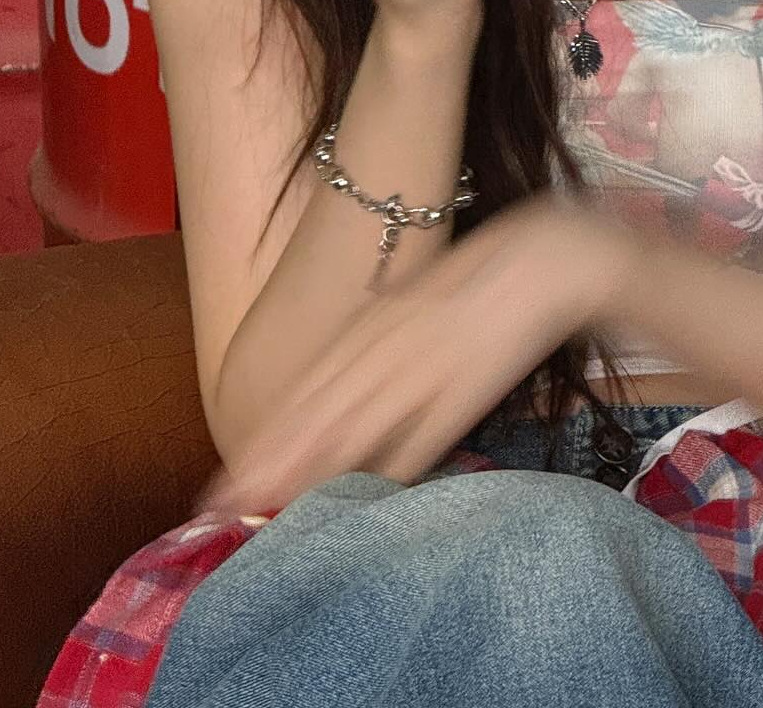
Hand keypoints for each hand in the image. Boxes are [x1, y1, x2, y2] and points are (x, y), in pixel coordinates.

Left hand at [194, 194, 635, 516]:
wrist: (545, 254)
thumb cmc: (485, 271)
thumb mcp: (420, 298)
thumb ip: (383, 338)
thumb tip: (348, 381)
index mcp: (376, 323)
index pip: (308, 388)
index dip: (267, 435)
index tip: (225, 477)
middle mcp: (387, 346)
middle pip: (318, 411)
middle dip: (268, 461)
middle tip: (217, 507)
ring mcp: (422, 367)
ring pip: (353, 426)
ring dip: (306, 469)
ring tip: (262, 506)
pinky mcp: (462, 388)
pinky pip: (416, 438)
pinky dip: (385, 471)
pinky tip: (358, 498)